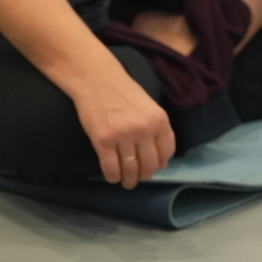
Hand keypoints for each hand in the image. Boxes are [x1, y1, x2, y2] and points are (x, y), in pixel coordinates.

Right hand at [72, 62, 174, 188]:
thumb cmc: (121, 91)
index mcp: (159, 120)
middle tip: (137, 177)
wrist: (95, 79)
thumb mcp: (148, 107)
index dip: (159, 164)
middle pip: (149, 166)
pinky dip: (112, 177)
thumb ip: (157, 130)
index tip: (151, 167)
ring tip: (125, 181)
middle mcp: (144, 130)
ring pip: (131, 170)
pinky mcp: (103, 141)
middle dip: (144, 176)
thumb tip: (162, 161)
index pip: (166, 153)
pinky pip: (111, 168)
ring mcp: (123, 136)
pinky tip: (112, 176)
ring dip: (129, 180)